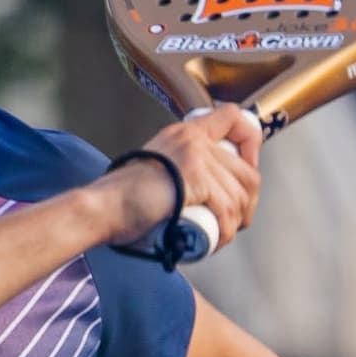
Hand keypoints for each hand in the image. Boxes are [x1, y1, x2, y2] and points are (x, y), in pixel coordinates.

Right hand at [108, 104, 263, 251]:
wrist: (104, 207)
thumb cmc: (123, 199)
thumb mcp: (157, 169)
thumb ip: (176, 167)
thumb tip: (202, 190)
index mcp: (186, 132)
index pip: (233, 117)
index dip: (251, 143)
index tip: (246, 169)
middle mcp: (194, 139)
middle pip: (246, 170)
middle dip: (248, 202)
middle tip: (236, 221)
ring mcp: (196, 157)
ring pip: (240, 193)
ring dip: (238, 222)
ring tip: (223, 235)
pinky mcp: (196, 179)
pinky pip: (227, 208)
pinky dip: (228, 230)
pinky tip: (219, 240)